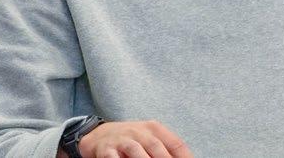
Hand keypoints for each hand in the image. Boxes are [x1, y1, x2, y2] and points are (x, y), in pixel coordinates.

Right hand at [76, 120, 192, 157]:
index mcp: (154, 128)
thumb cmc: (132, 139)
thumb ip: (166, 147)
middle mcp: (139, 132)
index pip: (174, 142)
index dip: (184, 155)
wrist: (100, 135)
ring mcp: (122, 140)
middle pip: (156, 147)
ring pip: (136, 151)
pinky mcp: (106, 150)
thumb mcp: (150, 137)